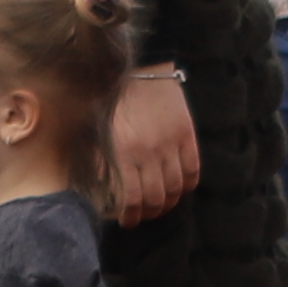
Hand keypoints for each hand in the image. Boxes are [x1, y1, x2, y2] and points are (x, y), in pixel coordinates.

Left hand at [103, 70, 200, 224]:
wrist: (138, 65)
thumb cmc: (109, 99)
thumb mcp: (94, 129)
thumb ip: (96, 160)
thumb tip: (95, 189)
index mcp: (121, 151)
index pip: (131, 199)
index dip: (131, 216)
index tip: (127, 221)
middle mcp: (148, 151)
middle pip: (156, 199)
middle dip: (149, 213)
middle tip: (143, 215)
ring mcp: (170, 144)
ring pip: (176, 188)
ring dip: (169, 202)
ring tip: (160, 205)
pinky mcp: (186, 134)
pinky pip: (193, 171)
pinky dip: (188, 185)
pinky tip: (179, 188)